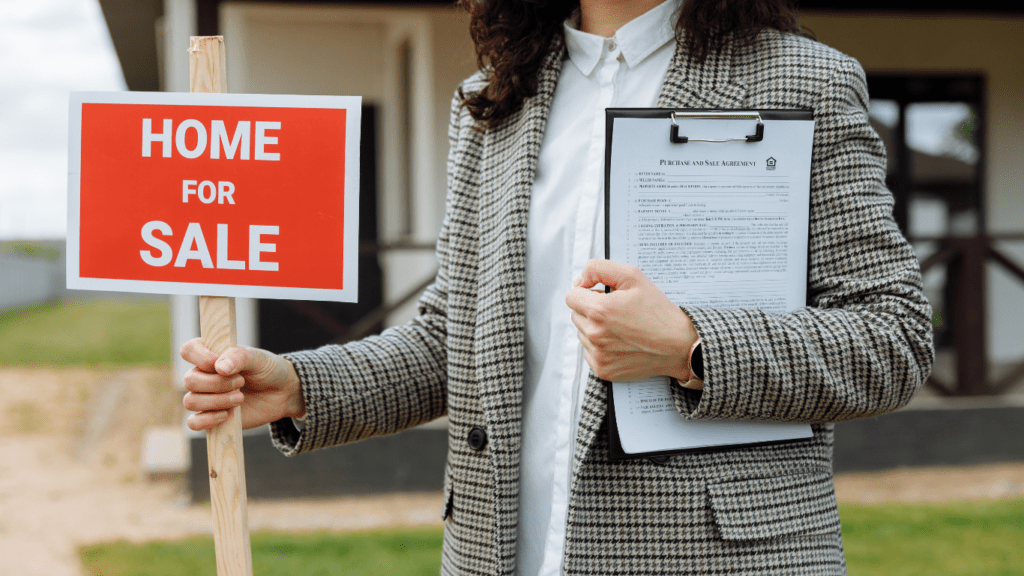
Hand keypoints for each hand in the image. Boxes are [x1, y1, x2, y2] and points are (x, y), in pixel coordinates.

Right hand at [180, 338, 304, 430]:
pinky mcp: (211, 416)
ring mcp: (205, 397)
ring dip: (216, 401)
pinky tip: (226, 415)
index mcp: (210, 354)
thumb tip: (219, 367)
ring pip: (190, 402)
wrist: (281, 393)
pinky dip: (207, 420)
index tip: (219, 363)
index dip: (200, 358)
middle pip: (189, 381)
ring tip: (240, 398)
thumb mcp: (258, 358)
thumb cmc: (267, 370)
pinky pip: (193, 423)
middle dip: (216, 383)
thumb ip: (239, 357)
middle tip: (241, 382)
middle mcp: (203, 375)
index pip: (188, 350)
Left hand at [565, 259, 699, 384]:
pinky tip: (621, 342)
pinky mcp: (602, 369)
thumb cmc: (658, 311)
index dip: (587, 292)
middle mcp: (594, 335)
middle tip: (617, 311)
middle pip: (575, 314)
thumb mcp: (633, 277)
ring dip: (595, 328)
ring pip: (582, 333)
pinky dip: (600, 346)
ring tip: (621, 327)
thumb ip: (599, 269)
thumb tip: (580, 279)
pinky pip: (589, 352)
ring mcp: (598, 354)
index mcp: (599, 310)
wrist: (679, 345)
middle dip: (591, 310)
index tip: (602, 295)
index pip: (571, 296)